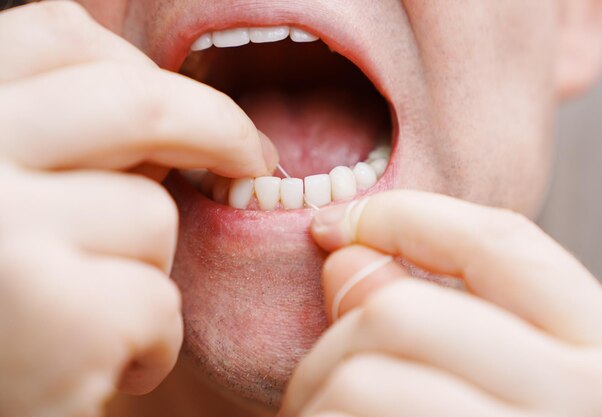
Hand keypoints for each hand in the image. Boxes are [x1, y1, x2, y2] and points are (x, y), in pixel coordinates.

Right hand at [0, 2, 276, 416]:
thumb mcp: (2, 198)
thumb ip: (59, 147)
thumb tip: (169, 125)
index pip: (57, 37)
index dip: (134, 66)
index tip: (184, 103)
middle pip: (136, 101)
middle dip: (218, 125)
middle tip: (256, 158)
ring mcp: (5, 233)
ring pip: (153, 214)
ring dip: (147, 270)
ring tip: (93, 317)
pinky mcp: (59, 317)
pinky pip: (160, 301)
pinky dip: (150, 341)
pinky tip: (98, 368)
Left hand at [281, 191, 601, 416]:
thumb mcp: (523, 383)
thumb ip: (446, 317)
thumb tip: (347, 257)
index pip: (499, 245)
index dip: (405, 217)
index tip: (339, 226)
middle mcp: (590, 403)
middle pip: (401, 314)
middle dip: (332, 340)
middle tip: (315, 385)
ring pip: (363, 382)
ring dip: (314, 399)